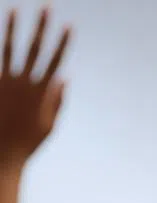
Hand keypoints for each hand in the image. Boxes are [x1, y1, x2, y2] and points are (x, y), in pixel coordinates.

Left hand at [0, 9, 69, 169]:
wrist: (0, 154)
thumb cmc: (27, 142)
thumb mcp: (48, 124)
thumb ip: (57, 100)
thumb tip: (64, 78)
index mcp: (41, 92)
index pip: (55, 61)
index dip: (63, 42)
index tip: (70, 25)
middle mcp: (23, 82)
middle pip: (35, 48)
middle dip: (42, 26)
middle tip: (47, 6)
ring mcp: (5, 82)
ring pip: (10, 48)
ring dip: (12, 27)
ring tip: (14, 9)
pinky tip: (1, 33)